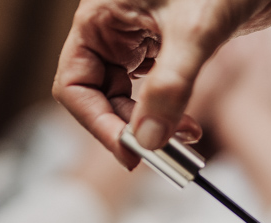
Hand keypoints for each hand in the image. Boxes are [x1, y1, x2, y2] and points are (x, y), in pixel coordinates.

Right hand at [53, 0, 270, 167]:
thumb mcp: (195, 33)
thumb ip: (170, 87)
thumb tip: (148, 140)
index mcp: (100, 18)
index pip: (75, 85)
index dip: (97, 123)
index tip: (129, 152)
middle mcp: (112, 30)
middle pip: (100, 97)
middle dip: (130, 130)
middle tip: (162, 156)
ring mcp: (138, 40)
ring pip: (128, 100)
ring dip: (152, 127)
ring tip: (186, 140)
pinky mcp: (164, 49)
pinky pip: (154, 94)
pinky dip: (170, 115)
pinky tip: (192, 127)